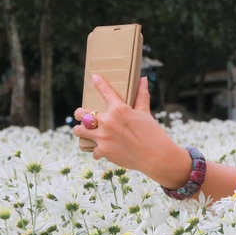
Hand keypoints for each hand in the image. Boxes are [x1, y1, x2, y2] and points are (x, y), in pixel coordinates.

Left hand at [73, 75, 190, 187]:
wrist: (156, 156)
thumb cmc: (153, 133)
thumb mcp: (146, 113)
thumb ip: (142, 96)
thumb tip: (143, 79)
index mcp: (119, 109)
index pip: (105, 92)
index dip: (99, 83)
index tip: (94, 78)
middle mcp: (108, 122)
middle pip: (81, 114)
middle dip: (79, 114)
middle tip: (81, 115)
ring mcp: (103, 137)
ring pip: (79, 131)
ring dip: (80, 131)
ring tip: (83, 132)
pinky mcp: (104, 151)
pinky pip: (93, 150)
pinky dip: (97, 151)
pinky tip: (100, 151)